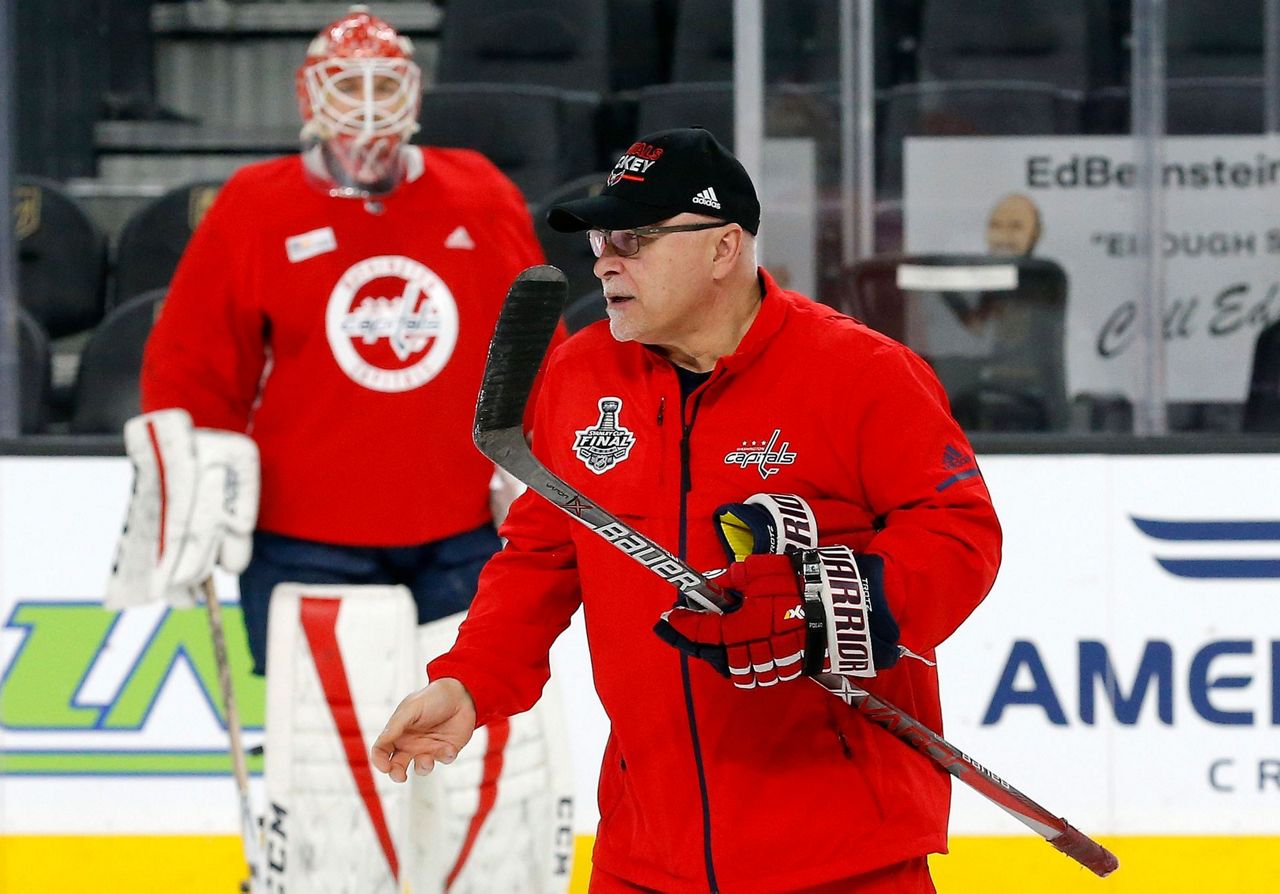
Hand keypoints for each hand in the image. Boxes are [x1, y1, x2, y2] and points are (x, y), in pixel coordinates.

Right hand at [371, 677, 476, 781]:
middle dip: (396, 774)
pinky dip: (445, 756)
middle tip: (400, 776)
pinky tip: (449, 747)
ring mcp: (429, 748)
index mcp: (398, 731)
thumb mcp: (412, 707)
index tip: (385, 767)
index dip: (379, 761)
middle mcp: (411, 743)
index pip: (381, 750)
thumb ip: (397, 725)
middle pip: (397, 766)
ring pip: (421, 768)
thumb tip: (381, 742)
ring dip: (423, 767)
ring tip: (428, 758)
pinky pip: (444, 761)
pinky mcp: (446, 750)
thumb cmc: (434, 697)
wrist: (462, 693)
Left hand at [656, 553, 811, 687]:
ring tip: (727, 647)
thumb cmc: (794, 585)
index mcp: (741, 627)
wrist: (838, 604)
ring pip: (744, 673)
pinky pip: (767, 674)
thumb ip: (732, 578)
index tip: (671, 618)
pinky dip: (757, 666)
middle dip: (707, 647)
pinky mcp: (793, 667)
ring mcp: (775, 662)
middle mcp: (753, 649)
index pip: (702, 631)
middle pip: (721, 658)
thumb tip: (719, 584)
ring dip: (732, 661)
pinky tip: (755, 651)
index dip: (683, 625)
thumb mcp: (757, 570)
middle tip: (700, 632)